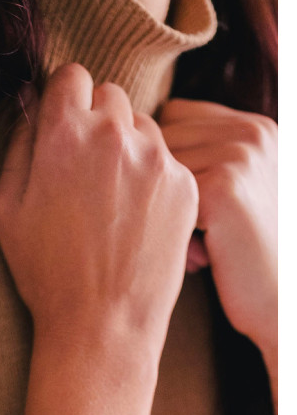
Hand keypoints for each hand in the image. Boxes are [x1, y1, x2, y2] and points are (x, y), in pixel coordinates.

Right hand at [0, 64, 198, 364]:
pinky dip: (152, 179)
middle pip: (109, 95)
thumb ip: (17, 146)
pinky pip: (167, 161)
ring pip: (142, 127)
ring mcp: (156, 158)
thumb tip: (28, 104)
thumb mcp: (6, 210)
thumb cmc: (45, 273)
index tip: (62, 128)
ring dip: (127, 148)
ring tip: (111, 200)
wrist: (102, 324)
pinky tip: (135, 219)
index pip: (70, 76)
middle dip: (96, 121)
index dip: (63, 101)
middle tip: (84, 171)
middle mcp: (114, 133)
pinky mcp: (185, 184)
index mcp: (64, 133)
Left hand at [158, 98, 276, 378]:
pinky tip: (198, 257)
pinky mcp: (224, 187)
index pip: (176, 112)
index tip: (171, 196)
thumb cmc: (247, 257)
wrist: (280, 301)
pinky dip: (168, 230)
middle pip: (160, 136)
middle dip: (157, 180)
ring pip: (154, 167)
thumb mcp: (237, 195)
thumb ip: (207, 161)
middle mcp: (251, 132)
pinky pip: (160, 196)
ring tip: (196, 245)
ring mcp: (240, 155)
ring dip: (160, 207)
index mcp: (255, 126)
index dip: (161, 153)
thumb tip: (134, 143)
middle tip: (187, 230)